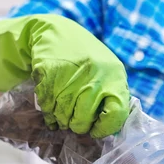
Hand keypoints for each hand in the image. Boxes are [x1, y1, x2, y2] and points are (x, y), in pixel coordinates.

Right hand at [0, 14, 129, 136]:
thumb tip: (110, 129)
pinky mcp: (49, 72)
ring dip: (61, 119)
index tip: (96, 130)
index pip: (116, 113)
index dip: (105, 127)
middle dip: (78, 126)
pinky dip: (48, 112)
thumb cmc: (87, 59)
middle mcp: (94, 75)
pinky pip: (47, 104)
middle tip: (75, 124)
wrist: (57, 33)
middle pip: (84, 118)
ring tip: (62, 116)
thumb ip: (111, 96)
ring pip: (63, 114)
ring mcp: (71, 73)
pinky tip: (51, 109)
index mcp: (114, 76)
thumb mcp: (108, 72)